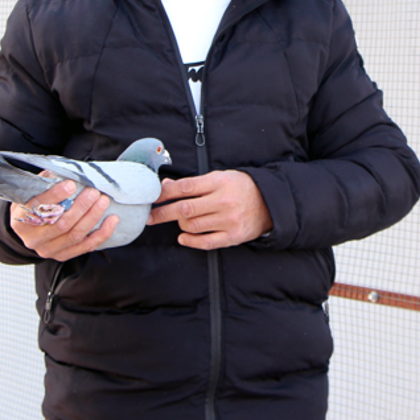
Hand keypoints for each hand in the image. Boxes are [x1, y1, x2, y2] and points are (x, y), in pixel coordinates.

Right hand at [10, 174, 119, 260]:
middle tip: (93, 192)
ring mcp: (48, 249)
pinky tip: (112, 220)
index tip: (71, 184)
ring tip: (103, 201)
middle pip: (60, 224)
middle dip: (80, 207)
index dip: (55, 195)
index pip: (37, 207)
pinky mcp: (62, 256)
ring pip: (75, 235)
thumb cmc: (33, 205)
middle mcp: (33, 238)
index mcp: (21, 219)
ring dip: (92, 217)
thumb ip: (45, 182)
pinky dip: (101, 234)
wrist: (29, 228)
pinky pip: (86, 247)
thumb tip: (64, 172)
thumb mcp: (31, 192)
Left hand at [147, 170, 271, 249]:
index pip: (185, 187)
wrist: (269, 203)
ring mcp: (228, 221)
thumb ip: (193, 183)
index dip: (165, 193)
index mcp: (219, 182)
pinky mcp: (232, 237)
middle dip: (162, 213)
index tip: (153, 197)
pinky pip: (204, 242)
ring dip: (180, 224)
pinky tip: (183, 237)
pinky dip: (189, 241)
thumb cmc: (240, 188)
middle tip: (149, 217)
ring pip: (191, 226)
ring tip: (181, 220)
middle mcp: (223, 202)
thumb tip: (166, 186)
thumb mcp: (219, 177)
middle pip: (184, 209)